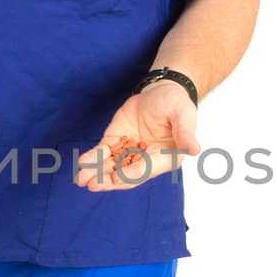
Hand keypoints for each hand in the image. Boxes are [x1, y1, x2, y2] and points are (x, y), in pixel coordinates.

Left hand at [74, 81, 201, 191]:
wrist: (161, 91)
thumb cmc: (176, 103)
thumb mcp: (183, 115)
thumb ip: (185, 133)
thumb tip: (195, 149)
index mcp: (165, 158)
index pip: (145, 170)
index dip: (130, 174)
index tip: (115, 177)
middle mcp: (146, 160)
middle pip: (125, 175)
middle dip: (108, 180)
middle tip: (92, 185)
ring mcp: (129, 152)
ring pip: (111, 167)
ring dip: (96, 174)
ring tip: (81, 179)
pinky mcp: (116, 142)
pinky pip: (102, 153)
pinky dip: (92, 158)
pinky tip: (82, 163)